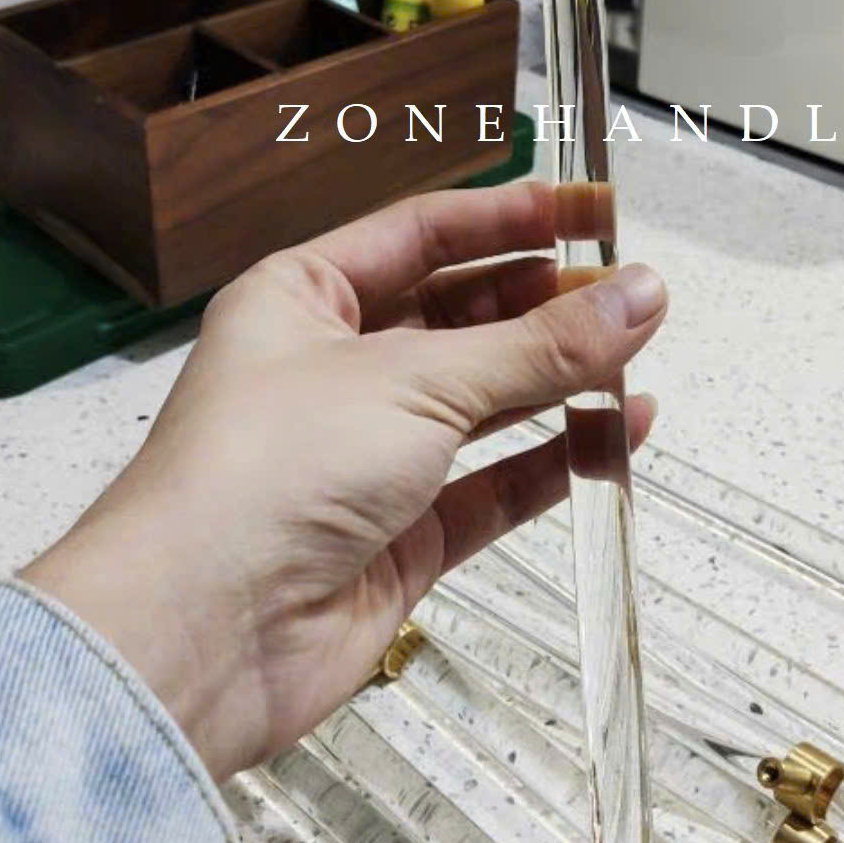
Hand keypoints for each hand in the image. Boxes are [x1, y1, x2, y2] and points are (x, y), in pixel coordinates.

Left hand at [21, 181, 666, 781]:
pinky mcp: (397, 540)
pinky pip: (491, 488)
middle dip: (544, 302)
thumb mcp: (416, 380)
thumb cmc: (268, 472)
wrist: (202, 632)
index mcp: (300, 300)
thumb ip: (540, 342)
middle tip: (631, 291)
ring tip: (638, 358)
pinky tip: (617, 436)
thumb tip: (641, 293)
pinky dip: (553, 462)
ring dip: (557, 382)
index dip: (507, 219)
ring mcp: (365, 460)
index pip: (420, 235)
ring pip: (480, 405)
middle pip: (458, 318)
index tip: (590, 210)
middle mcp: (330, 373)